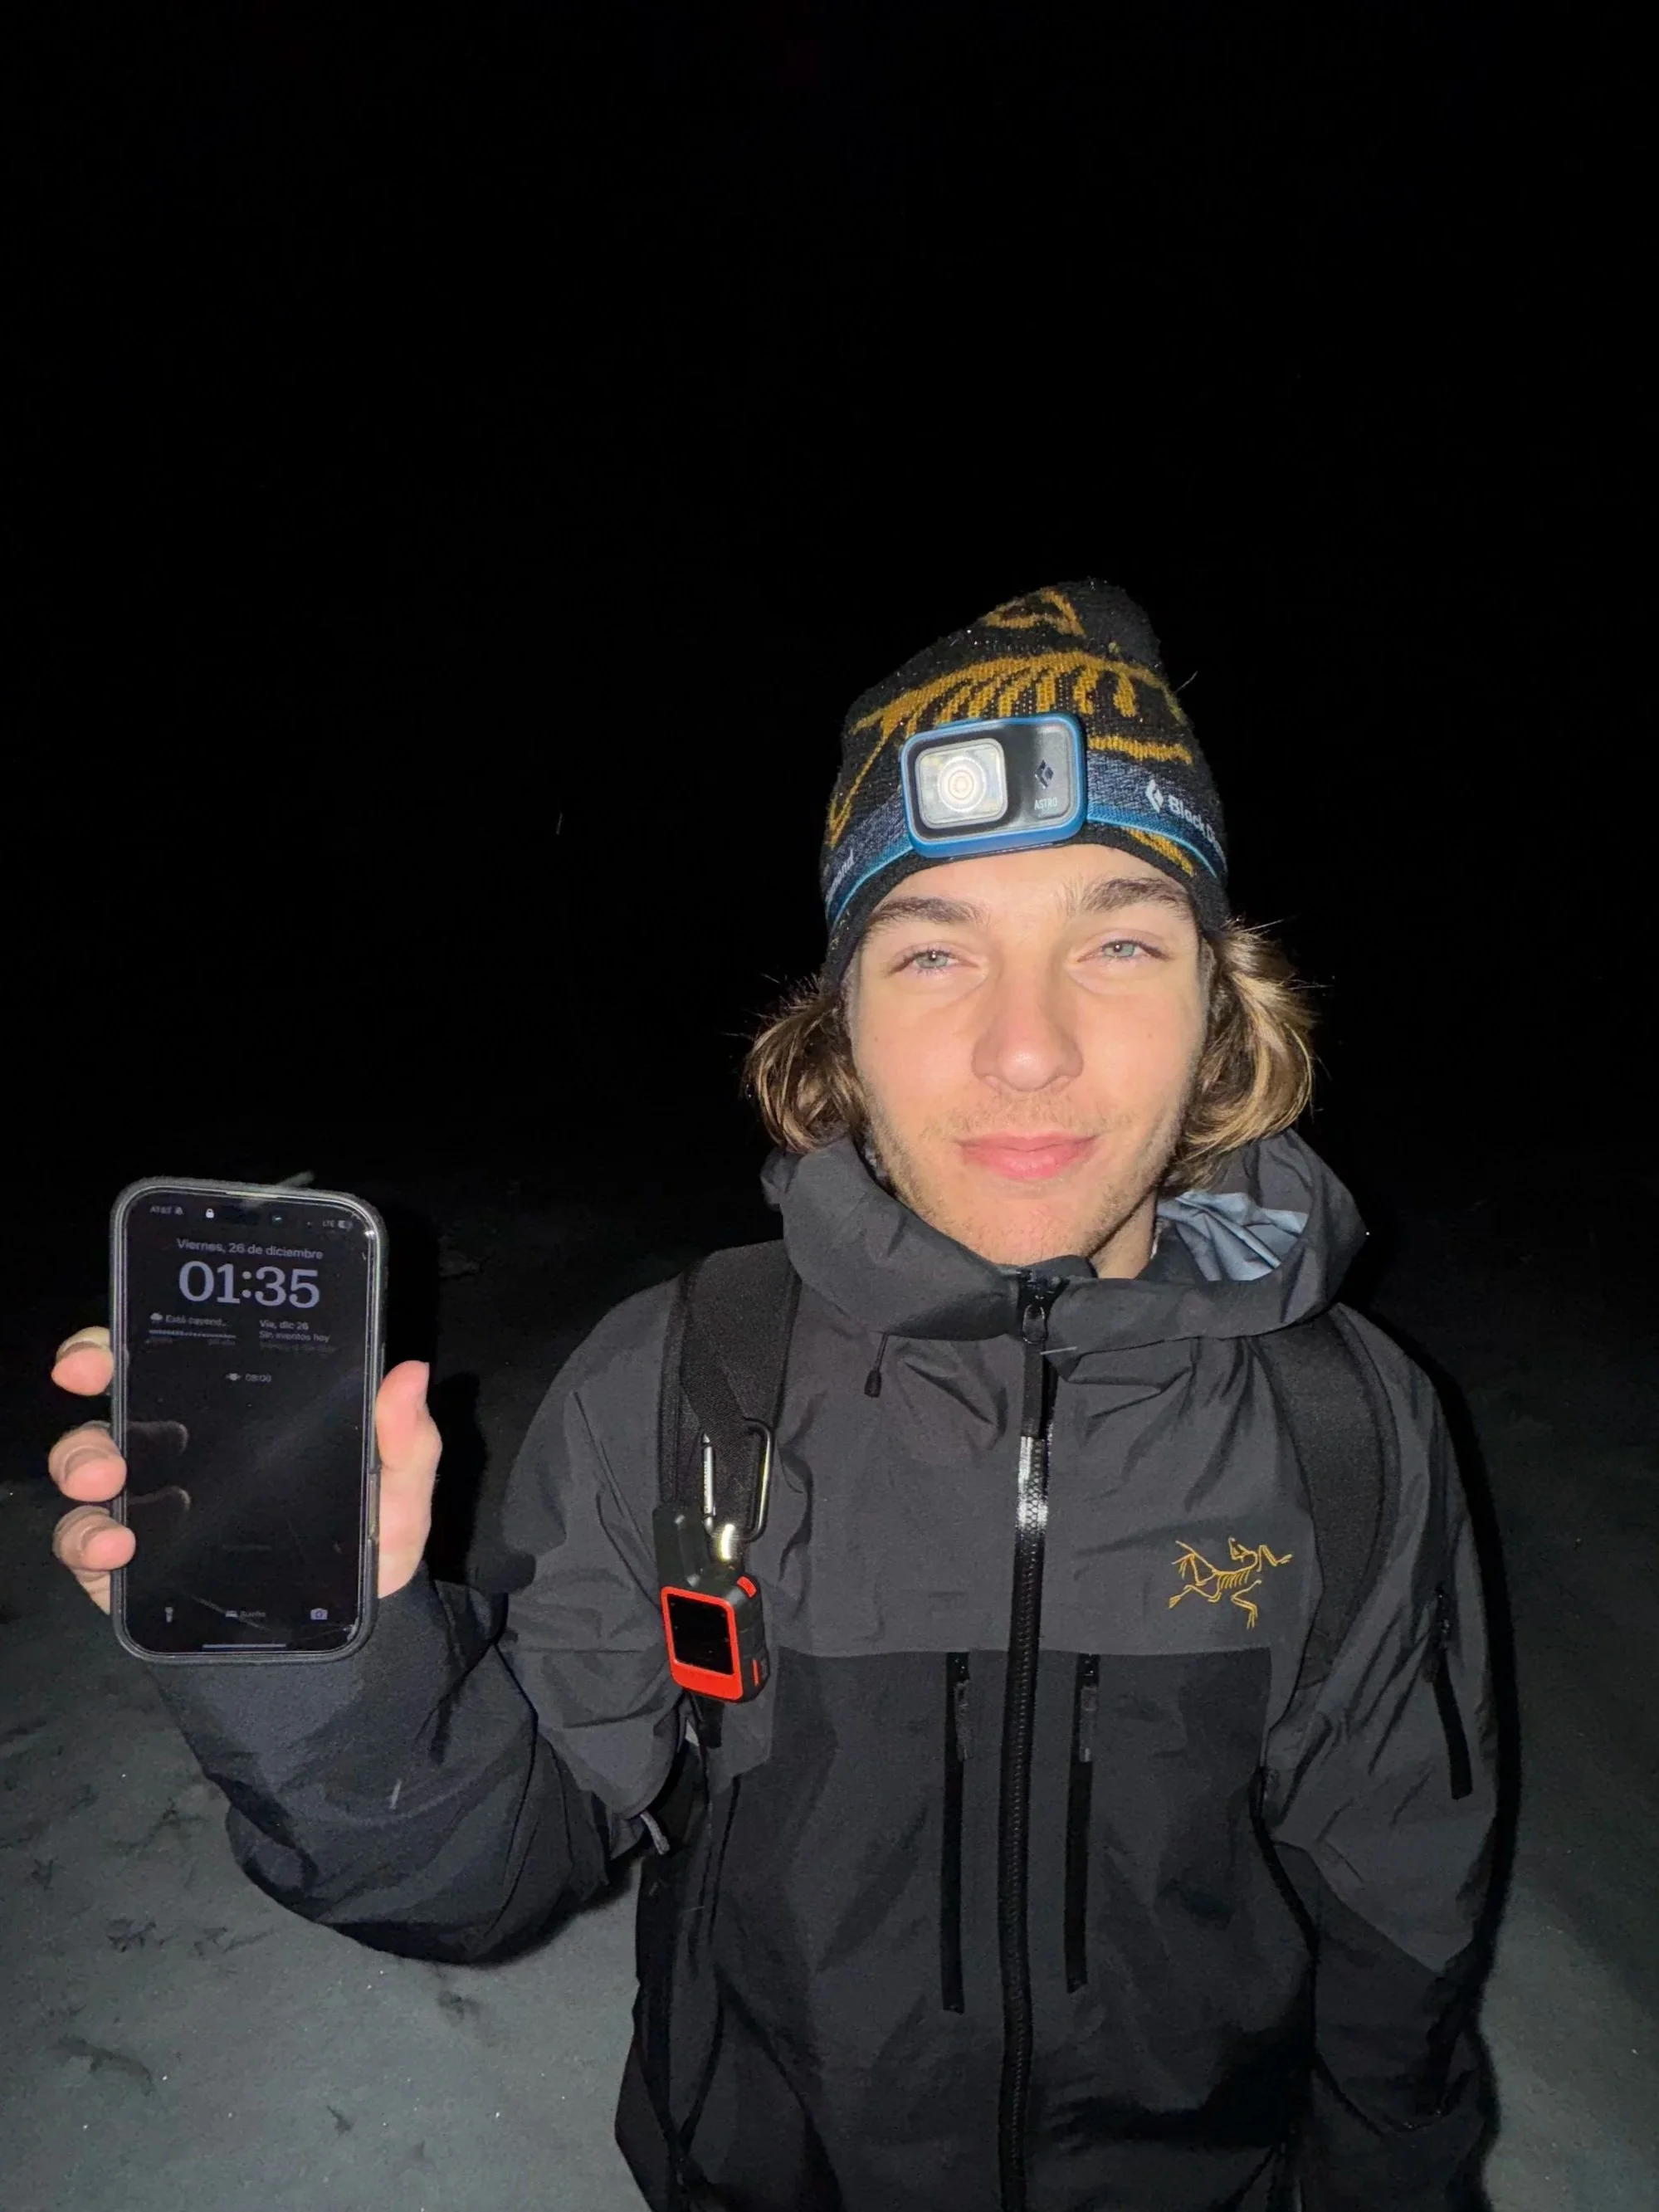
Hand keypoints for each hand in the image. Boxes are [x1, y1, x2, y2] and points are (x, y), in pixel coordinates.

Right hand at [48, 1327, 439, 1614]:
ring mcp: (146, 1503)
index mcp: (239, 1416)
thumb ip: (405, 1440)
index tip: (118, 1331)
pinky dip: (83, 1537)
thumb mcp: (396, 1492)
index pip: (177, 1356)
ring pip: (88, 1460)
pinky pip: (83, 1540)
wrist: (345, 1638)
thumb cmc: (366, 1548)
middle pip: (117, 1393)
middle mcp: (180, 1448)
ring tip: (104, 1478)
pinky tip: (113, 1546)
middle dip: (91, 1371)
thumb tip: (408, 1374)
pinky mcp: (127, 1564)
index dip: (136, 1333)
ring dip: (82, 1458)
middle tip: (91, 1377)